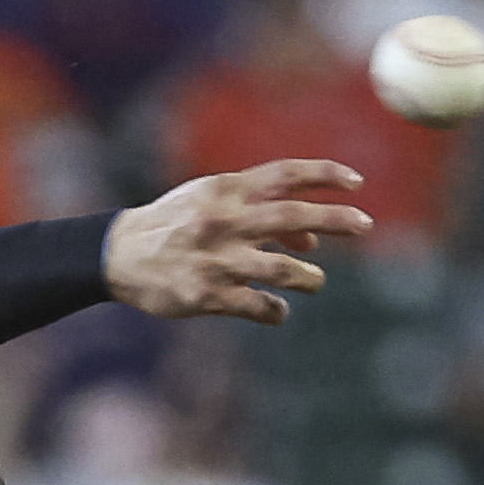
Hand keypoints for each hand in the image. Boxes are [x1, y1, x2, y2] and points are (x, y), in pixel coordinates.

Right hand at [107, 159, 372, 325]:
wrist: (118, 254)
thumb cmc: (174, 224)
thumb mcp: (210, 201)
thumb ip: (259, 209)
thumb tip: (312, 237)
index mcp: (226, 191)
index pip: (285, 174)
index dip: (326, 173)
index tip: (357, 183)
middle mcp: (224, 221)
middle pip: (293, 216)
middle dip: (336, 219)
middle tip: (365, 225)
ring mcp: (216, 260)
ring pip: (282, 270)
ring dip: (308, 277)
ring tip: (314, 281)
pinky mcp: (206, 295)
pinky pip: (258, 306)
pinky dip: (275, 310)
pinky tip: (276, 311)